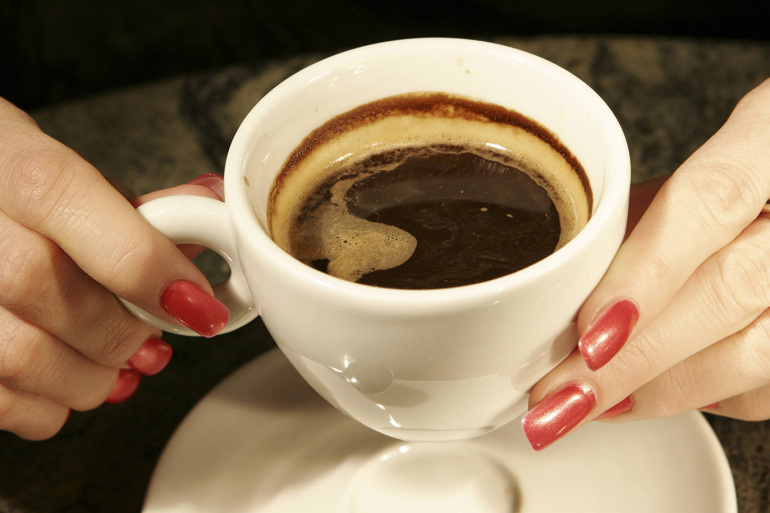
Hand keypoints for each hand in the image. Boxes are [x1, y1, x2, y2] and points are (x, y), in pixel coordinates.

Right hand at [0, 98, 228, 439]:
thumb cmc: (17, 197)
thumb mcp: (70, 178)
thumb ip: (136, 206)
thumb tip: (211, 209)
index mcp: (1, 154)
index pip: (58, 194)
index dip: (139, 258)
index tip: (196, 302)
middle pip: (38, 281)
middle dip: (119, 328)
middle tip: (151, 337)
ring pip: (17, 352)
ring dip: (92, 377)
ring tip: (116, 366)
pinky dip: (51, 406)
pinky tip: (71, 385)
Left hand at [522, 78, 769, 449]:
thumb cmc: (748, 174)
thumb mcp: (691, 168)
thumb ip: (643, 216)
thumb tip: (563, 284)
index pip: (712, 199)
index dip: (647, 272)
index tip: (588, 331)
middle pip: (730, 289)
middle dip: (634, 355)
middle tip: (562, 392)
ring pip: (758, 351)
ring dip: (662, 389)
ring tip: (591, 404)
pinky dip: (704, 396)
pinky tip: (649, 395)